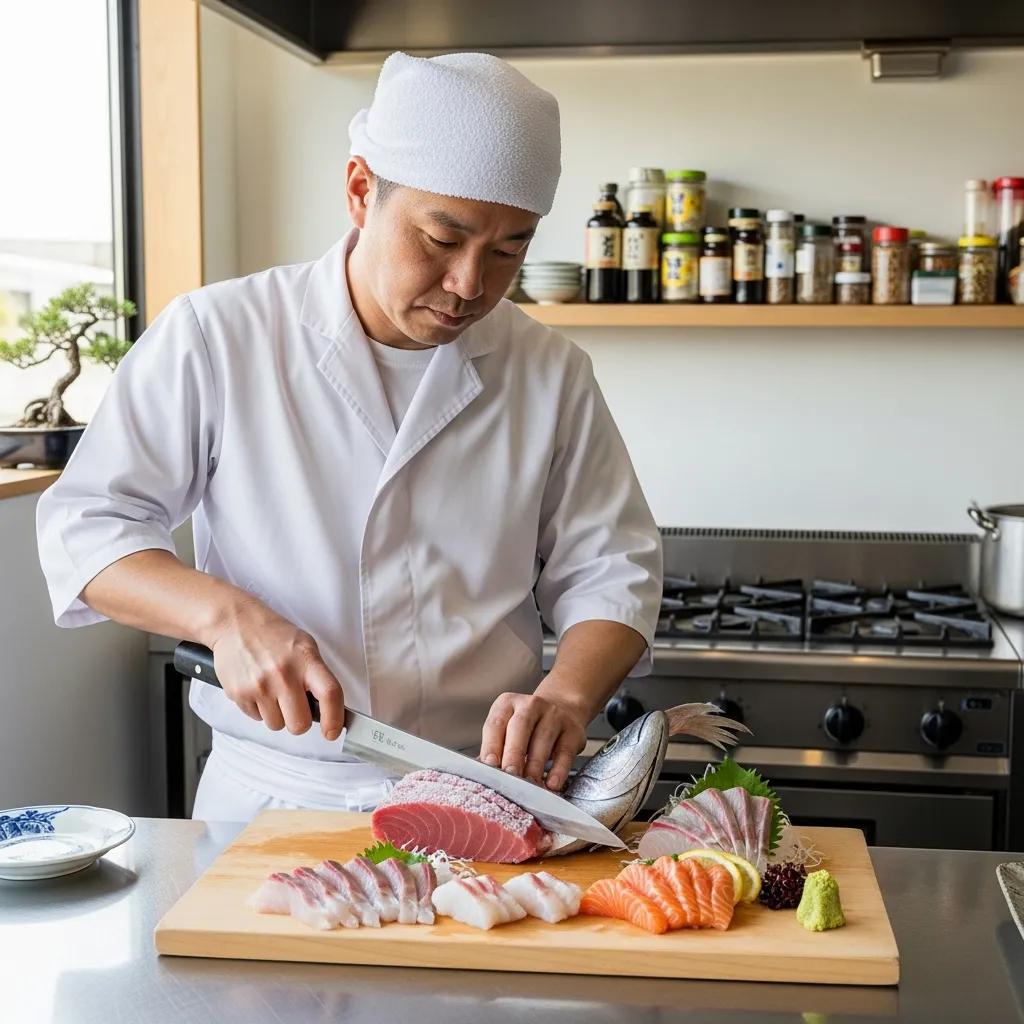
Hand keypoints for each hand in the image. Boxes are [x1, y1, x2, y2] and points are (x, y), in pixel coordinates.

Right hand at [210, 597, 344, 740]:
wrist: (236, 623)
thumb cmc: (273, 635)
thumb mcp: (305, 646)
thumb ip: (317, 675)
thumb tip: (328, 707)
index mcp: (306, 660)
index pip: (330, 694)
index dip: (335, 719)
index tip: (332, 731)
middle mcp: (283, 674)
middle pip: (300, 724)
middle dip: (299, 721)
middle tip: (295, 706)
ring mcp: (260, 686)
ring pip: (277, 725)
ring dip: (277, 715)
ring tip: (273, 691)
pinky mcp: (239, 694)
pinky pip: (256, 719)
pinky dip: (259, 709)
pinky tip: (258, 688)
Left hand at [479, 691, 587, 790]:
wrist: (563, 707)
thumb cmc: (527, 727)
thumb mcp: (508, 728)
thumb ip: (497, 748)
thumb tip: (485, 776)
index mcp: (507, 704)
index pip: (496, 724)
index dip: (491, 745)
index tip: (490, 766)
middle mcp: (530, 705)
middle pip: (520, 727)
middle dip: (513, 753)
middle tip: (510, 775)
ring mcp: (554, 715)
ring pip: (543, 739)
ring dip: (535, 765)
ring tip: (529, 785)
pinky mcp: (573, 730)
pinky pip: (565, 751)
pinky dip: (558, 770)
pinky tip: (551, 784)